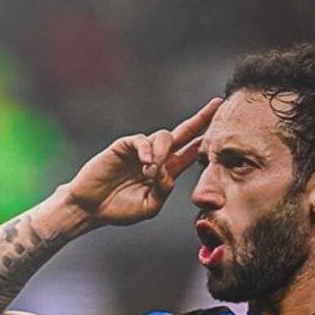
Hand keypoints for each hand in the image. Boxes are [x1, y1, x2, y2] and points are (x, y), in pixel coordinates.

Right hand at [63, 97, 221, 226]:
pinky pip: (142, 140)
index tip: (222, 129)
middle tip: (217, 105)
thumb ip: (163, 192)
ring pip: (164, 137)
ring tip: (151, 173)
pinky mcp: (124, 145)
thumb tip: (169, 173)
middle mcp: (157, 156)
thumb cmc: (120, 209)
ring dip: (163, 153)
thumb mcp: (148, 207)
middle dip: (200, 119)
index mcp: (166, 172)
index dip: (204, 141)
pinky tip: (146, 163)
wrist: (92, 207)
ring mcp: (141, 149)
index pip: (190, 153)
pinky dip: (147, 150)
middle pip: (183, 132)